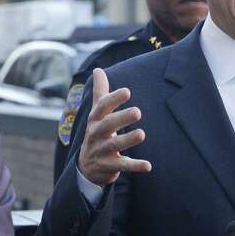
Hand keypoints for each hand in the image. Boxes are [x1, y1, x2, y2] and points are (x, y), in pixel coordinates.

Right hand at [77, 68, 149, 186]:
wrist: (86, 166)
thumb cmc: (97, 133)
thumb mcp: (96, 113)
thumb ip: (100, 92)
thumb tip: (98, 69)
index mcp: (95, 119)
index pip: (102, 107)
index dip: (113, 99)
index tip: (127, 91)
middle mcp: (96, 134)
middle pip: (108, 125)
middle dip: (121, 118)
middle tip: (138, 111)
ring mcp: (101, 151)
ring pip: (115, 145)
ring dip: (128, 140)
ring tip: (141, 134)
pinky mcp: (108, 166)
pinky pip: (122, 166)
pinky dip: (135, 166)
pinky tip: (148, 166)